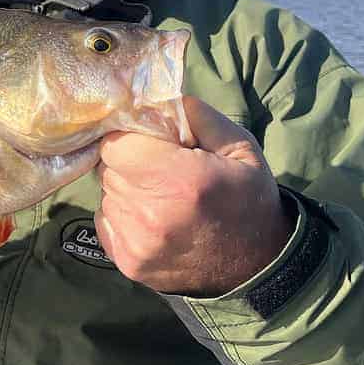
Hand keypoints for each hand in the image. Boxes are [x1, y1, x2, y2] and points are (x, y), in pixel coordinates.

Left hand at [94, 95, 292, 296]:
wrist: (258, 267)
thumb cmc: (249, 200)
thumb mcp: (239, 148)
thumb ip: (197, 116)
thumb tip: (157, 97)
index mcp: (178, 180)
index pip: (115, 144)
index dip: (129, 137)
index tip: (149, 141)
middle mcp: (150, 214)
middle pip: (109, 168)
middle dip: (129, 162)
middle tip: (160, 169)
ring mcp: (135, 243)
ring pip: (106, 195)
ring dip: (126, 189)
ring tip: (160, 197)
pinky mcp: (127, 264)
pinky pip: (106, 221)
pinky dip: (122, 215)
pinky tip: (152, 219)